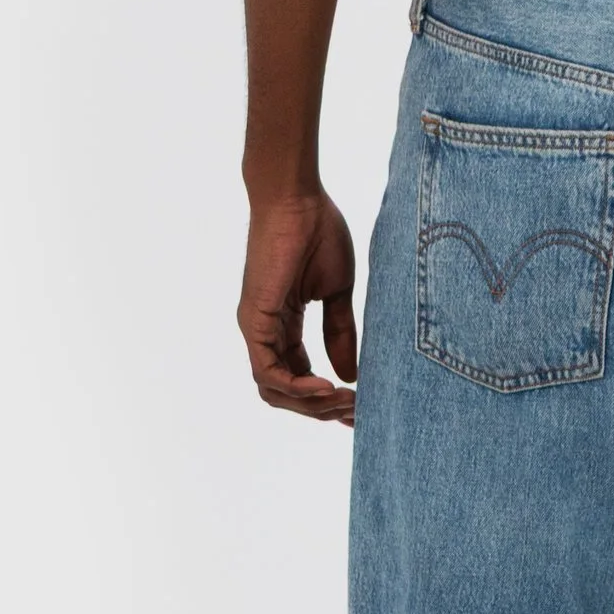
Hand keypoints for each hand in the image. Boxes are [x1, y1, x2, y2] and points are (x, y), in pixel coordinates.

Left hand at [239, 189, 359, 424]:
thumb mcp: (337, 292)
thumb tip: (350, 375)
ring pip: (275, 390)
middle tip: (357, 414)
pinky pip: (268, 372)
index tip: (359, 408)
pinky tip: (328, 387)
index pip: (299, 377)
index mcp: (284, 325)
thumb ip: (340, 333)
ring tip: (345, 402)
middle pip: (286, 392)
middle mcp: (266, 332)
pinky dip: (297, 387)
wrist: (298, 200)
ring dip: (312, 404)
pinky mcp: (254, 321)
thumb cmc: (317, 232)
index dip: (327, 399)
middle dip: (321, 409)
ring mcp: (257, 329)